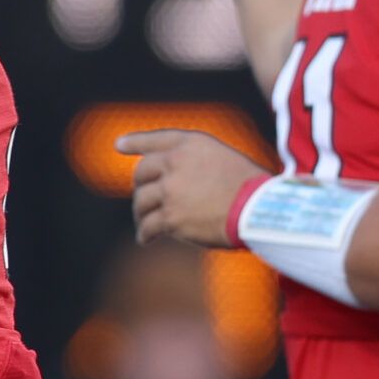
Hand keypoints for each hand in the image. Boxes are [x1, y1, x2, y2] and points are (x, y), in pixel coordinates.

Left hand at [116, 128, 269, 246]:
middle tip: (143, 198)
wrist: (259, 209)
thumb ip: (195, 161)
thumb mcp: (224, 158)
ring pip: (141, 201)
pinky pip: (148, 226)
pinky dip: (145, 234)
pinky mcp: (171, 217)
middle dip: (141, 186)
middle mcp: (176, 162)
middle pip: (142, 173)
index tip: (119, 146)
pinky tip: (145, 239)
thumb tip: (171, 178)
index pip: (156, 139)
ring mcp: (170, 190)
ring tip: (144, 221)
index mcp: (191, 144)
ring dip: (140, 212)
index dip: (135, 142)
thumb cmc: (250, 187)